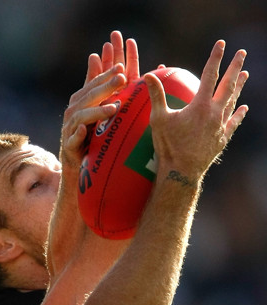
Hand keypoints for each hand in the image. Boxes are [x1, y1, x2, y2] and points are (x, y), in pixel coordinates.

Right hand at [60, 29, 138, 170]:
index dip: (106, 75)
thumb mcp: (90, 105)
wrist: (74, 158)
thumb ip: (93, 83)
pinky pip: (73, 139)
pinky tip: (85, 129)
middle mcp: (72, 111)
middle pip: (89, 97)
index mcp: (79, 100)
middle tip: (122, 79)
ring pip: (81, 116)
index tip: (121, 67)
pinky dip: (78, 134)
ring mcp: (69, 128)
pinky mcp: (69, 145)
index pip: (94, 84)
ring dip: (97, 111)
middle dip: (106, 87)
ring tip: (113, 108)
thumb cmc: (86, 130)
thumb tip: (94, 56)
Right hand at [146, 40, 248, 184]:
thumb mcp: (158, 120)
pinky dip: (239, 114)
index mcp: (200, 105)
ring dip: (239, 87)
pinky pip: (233, 123)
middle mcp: (215, 113)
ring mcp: (220, 127)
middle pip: (228, 85)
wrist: (181, 172)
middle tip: (241, 53)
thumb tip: (148, 75)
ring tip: (245, 75)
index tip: (221, 44)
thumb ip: (156, 95)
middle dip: (235, 67)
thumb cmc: (168, 146)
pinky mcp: (221, 140)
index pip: (210, 74)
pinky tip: (244, 108)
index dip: (215, 57)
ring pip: (233, 102)